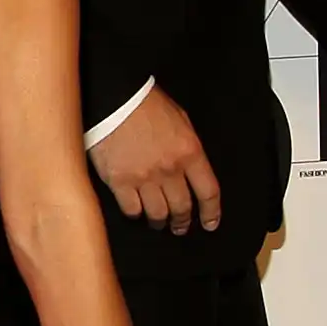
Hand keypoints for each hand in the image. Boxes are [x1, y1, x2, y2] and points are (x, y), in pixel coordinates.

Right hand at [89, 88, 220, 235]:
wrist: (115, 99)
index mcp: (189, 152)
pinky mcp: (119, 181)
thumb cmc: (146, 105)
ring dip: (160, 222)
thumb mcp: (181, 121)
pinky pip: (131, 209)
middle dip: (183, 221)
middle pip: (182, 208)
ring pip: (157, 214)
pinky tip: (136, 210)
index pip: (208, 192)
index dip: (211, 212)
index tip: (210, 222)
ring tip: (158, 222)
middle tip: (180, 226)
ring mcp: (144, 178)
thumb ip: (188, 148)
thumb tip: (190, 170)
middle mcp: (169, 169)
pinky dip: (136, 213)